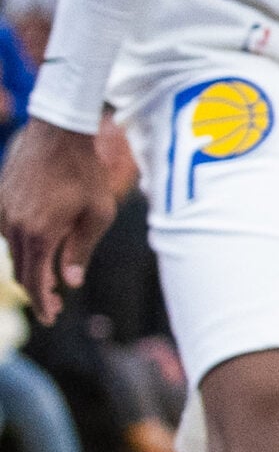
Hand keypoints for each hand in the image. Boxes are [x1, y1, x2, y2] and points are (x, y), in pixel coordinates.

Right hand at [0, 119, 122, 322]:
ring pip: (13, 252)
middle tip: (54, 304)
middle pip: (22, 271)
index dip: (43, 303)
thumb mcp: (97, 213)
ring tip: (49, 276)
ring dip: (29, 266)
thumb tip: (71, 281)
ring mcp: (2, 214)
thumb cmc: (85, 172)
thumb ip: (81, 249)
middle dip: (37, 290)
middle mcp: (13, 229)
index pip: (35, 282)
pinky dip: (22, 245)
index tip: (51, 318)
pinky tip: (38, 246)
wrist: (58, 133)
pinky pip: (7, 232)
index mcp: (39, 235)